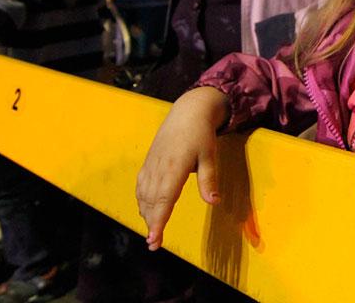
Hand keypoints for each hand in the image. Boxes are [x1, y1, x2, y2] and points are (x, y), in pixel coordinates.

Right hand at [136, 87, 227, 250]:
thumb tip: (214, 202)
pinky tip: (146, 209)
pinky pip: (141, 184)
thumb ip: (209, 180)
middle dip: (151, 223)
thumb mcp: (210, 156)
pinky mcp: (149, 161)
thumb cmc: (201, 134)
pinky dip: (141, 199)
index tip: (154, 238)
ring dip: (146, 213)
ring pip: (143, 194)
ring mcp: (151, 164)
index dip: (158, 221)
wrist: (188, 111)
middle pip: (151, 201)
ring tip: (151, 231)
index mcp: (175, 167)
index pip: (164, 200)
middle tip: (153, 244)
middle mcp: (159, 167)